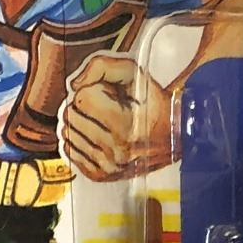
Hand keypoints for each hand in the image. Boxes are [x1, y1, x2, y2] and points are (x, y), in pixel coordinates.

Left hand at [60, 51, 173, 180]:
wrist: (174, 134)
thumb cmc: (153, 102)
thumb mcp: (133, 72)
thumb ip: (101, 66)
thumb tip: (74, 84)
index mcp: (127, 125)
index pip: (82, 98)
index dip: (93, 89)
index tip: (110, 94)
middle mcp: (118, 151)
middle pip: (71, 116)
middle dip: (84, 105)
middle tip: (106, 106)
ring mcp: (109, 166)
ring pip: (68, 134)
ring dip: (80, 122)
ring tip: (103, 121)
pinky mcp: (101, 175)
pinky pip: (70, 151)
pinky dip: (78, 140)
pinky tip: (94, 134)